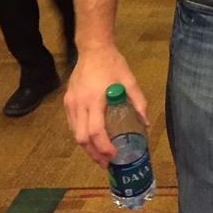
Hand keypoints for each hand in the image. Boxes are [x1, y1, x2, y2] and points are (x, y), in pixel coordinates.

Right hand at [64, 45, 148, 168]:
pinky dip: (80, 135)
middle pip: (81, 138)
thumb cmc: (112, 64)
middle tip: (106, 163)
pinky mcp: (67, 101)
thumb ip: (139, 102)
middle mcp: (79, 104)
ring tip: (99, 155)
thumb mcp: (130, 80)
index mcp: (95, 100)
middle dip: (93, 154)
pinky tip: (91, 138)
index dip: (103, 147)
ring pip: (75, 133)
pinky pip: (72, 124)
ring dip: (86, 147)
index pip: (95, 131)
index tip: (113, 156)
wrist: (93, 48)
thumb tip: (146, 123)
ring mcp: (71, 103)